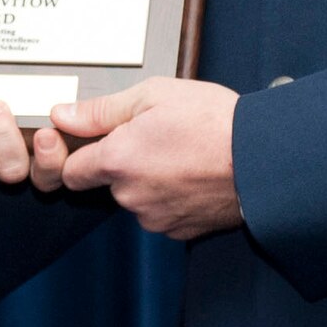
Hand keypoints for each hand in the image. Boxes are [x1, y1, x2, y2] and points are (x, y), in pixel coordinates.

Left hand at [55, 78, 242, 239]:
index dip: (77, 156)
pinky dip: (170, 196)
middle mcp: (131, 196)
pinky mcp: (180, 231)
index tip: (93, 144)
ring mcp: (156, 217)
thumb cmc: (214, 122)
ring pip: (136, 198)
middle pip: (107, 184)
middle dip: (121, 163)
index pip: (69, 173)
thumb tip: (62, 116)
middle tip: (153, 137)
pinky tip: (191, 173)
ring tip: (179, 152)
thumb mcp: (153, 95)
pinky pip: (161, 212)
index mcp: (118, 160)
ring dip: (147, 180)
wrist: (264, 159)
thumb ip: (100, 110)